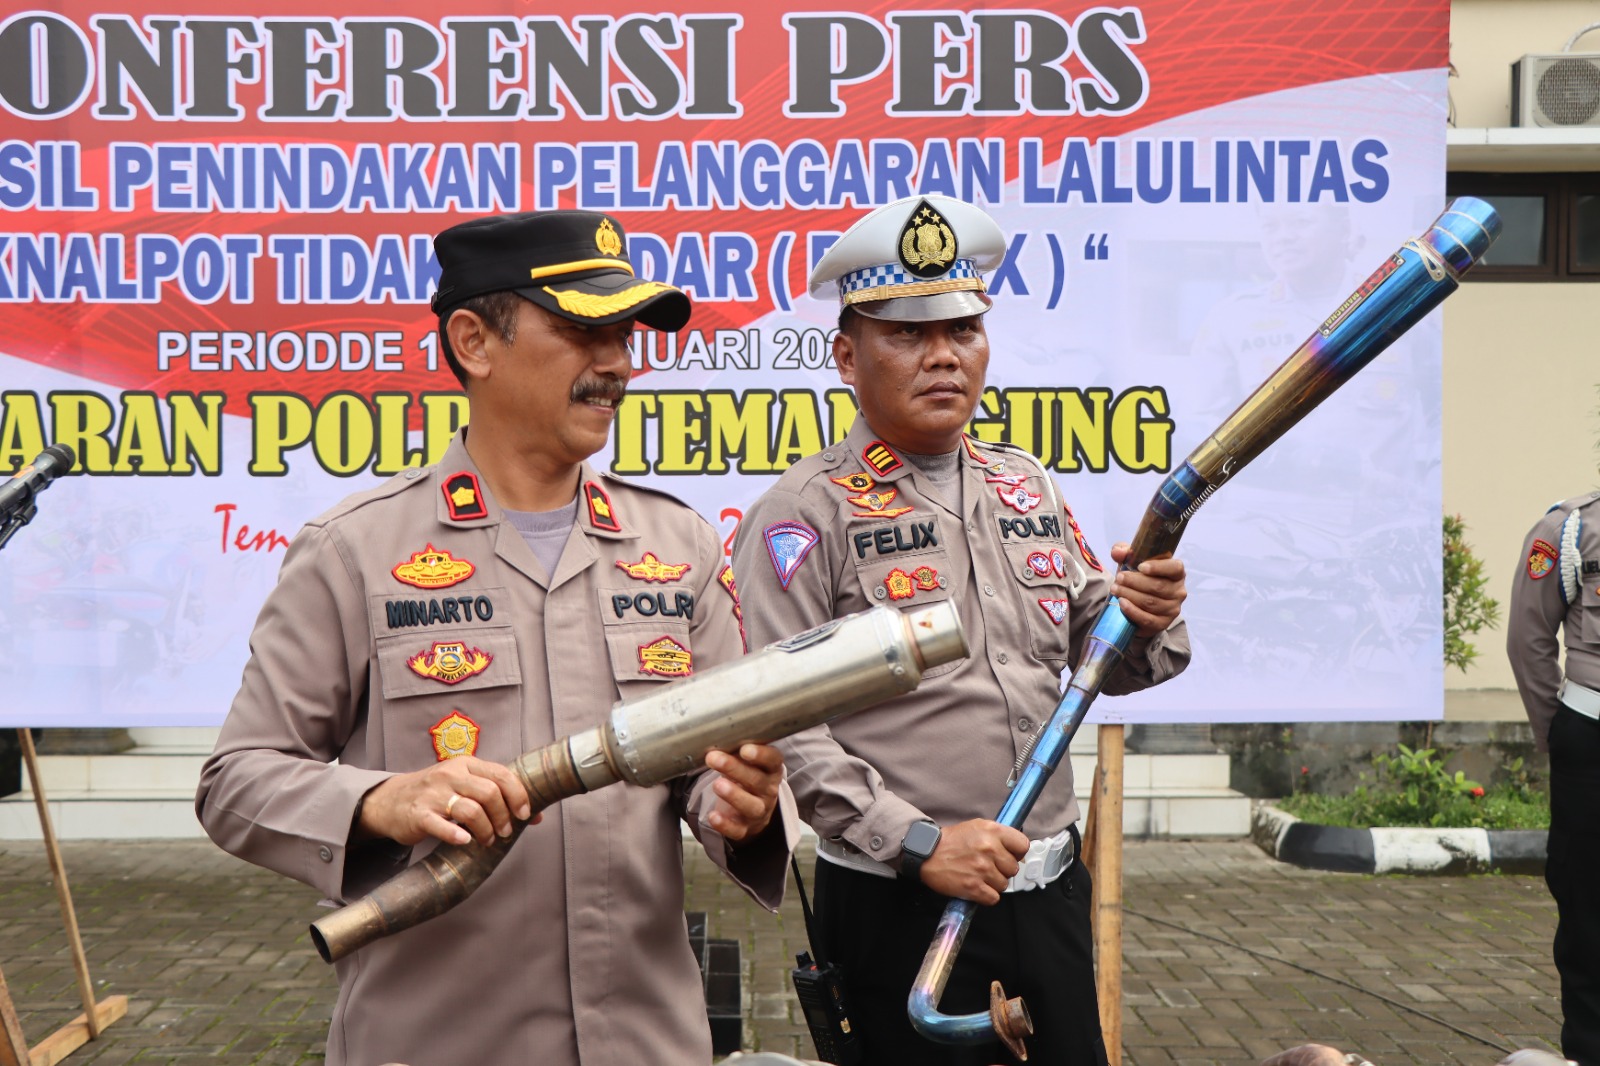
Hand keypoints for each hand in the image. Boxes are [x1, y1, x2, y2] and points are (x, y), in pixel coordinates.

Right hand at [358, 756, 537, 847]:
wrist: (392, 800)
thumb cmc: (437, 793)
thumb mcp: (464, 784)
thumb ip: (496, 794)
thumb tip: (536, 816)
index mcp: (466, 765)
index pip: (502, 774)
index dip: (519, 795)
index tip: (525, 814)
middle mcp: (451, 775)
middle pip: (489, 793)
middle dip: (504, 816)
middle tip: (506, 832)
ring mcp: (433, 794)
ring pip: (470, 810)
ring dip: (486, 830)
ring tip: (487, 841)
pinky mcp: (418, 814)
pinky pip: (441, 825)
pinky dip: (457, 834)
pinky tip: (466, 841)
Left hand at [703, 743, 783, 841]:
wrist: (752, 810)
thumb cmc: (747, 778)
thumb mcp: (746, 763)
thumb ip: (736, 751)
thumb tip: (714, 738)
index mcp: (770, 770)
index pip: (773, 761)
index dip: (761, 755)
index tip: (745, 749)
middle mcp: (768, 791)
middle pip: (757, 781)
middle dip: (735, 769)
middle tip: (714, 758)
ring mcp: (758, 811)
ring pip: (751, 806)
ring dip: (734, 795)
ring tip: (717, 785)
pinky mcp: (745, 828)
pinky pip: (737, 830)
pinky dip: (725, 825)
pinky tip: (713, 816)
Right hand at [917, 819, 1028, 905]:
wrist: (926, 853)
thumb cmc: (951, 841)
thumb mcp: (977, 826)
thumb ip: (998, 836)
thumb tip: (1016, 850)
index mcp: (992, 831)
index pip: (1023, 845)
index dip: (1018, 853)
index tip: (1010, 856)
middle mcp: (989, 849)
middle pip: (1013, 868)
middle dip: (1002, 870)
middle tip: (987, 866)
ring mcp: (982, 869)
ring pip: (1004, 885)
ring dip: (993, 883)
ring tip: (978, 875)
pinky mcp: (974, 887)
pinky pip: (993, 898)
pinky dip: (986, 895)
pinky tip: (976, 886)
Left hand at [1109, 543, 1186, 637]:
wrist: (1138, 606)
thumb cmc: (1139, 579)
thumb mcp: (1132, 563)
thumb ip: (1125, 553)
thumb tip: (1117, 552)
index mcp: (1176, 573)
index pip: (1175, 568)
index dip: (1158, 567)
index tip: (1140, 566)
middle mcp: (1179, 591)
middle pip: (1157, 586)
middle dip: (1134, 581)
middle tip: (1119, 578)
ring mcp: (1172, 609)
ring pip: (1150, 602)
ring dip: (1130, 595)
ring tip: (1115, 589)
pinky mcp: (1162, 624)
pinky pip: (1147, 619)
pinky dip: (1132, 611)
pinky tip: (1121, 603)